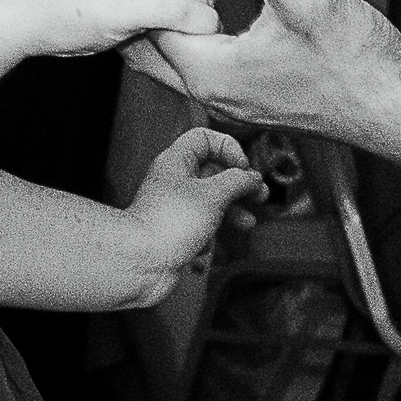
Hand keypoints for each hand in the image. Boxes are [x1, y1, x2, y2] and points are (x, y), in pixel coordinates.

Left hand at [119, 0, 400, 142]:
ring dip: (182, 10)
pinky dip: (204, 28)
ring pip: (180, 52)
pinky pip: (207, 62)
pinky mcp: (251, 98)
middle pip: (154, 39)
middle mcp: (211, 94)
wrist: (397, 108)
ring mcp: (231, 100)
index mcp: (210, 73)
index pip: (149, 18)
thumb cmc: (358, 60)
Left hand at [124, 124, 260, 273]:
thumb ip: (237, 181)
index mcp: (176, 161)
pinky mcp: (175, 232)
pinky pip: (201, 226)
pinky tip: (206, 245)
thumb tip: (252, 177)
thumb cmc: (169, 223)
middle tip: (259, 196)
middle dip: (238, 184)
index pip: (204, 138)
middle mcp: (174, 181)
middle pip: (212, 171)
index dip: (228, 148)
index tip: (243, 167)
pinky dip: (210, 233)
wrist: (141, 263)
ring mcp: (174, 207)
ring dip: (232, 210)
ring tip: (248, 223)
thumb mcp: (213, 194)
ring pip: (210, 201)